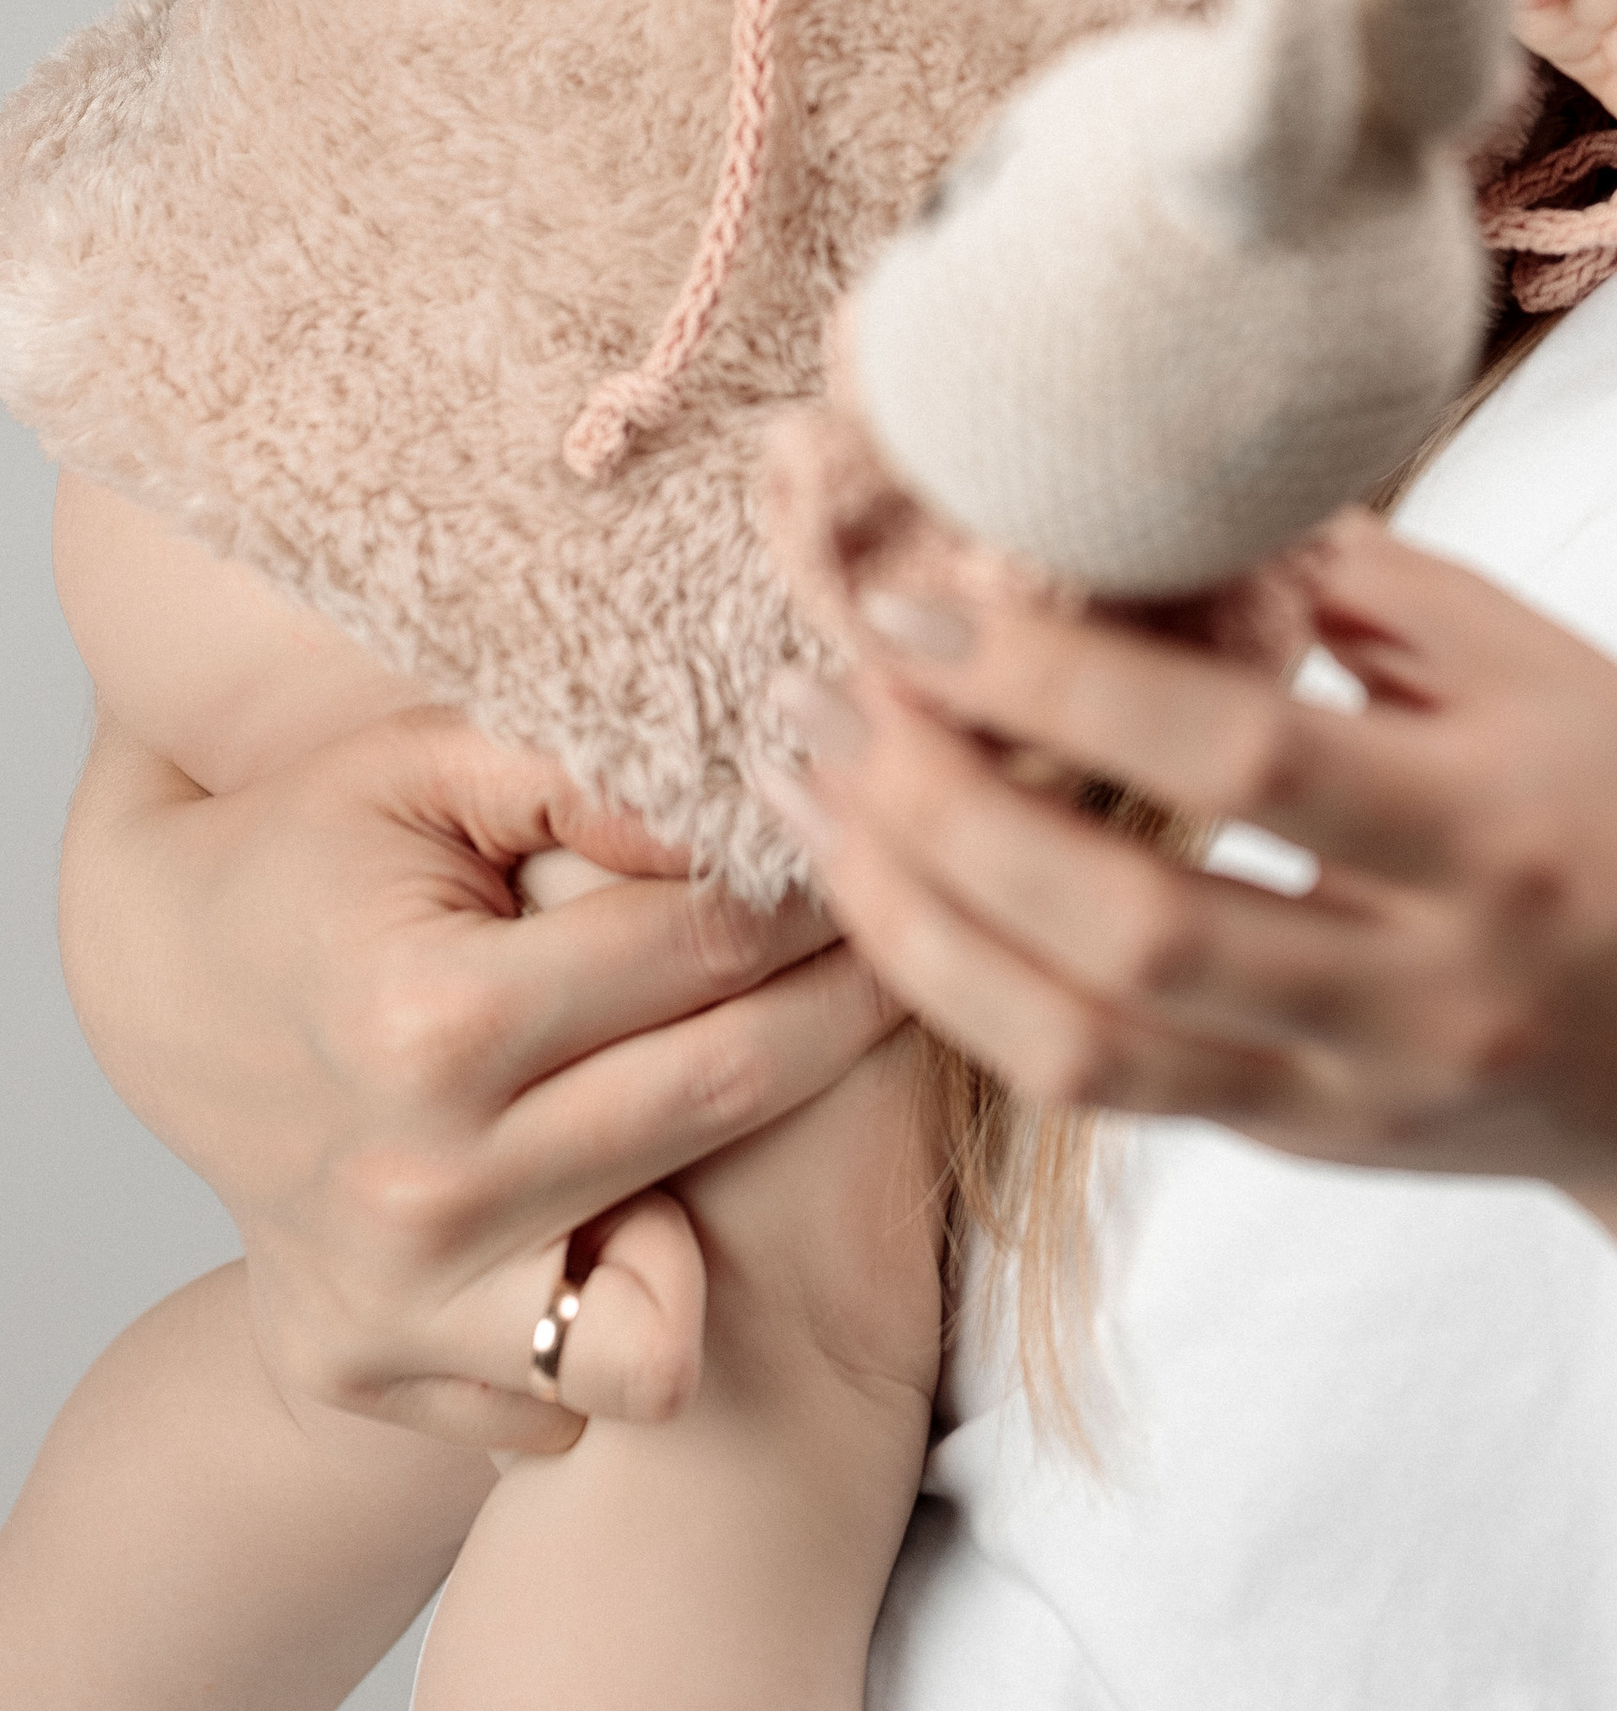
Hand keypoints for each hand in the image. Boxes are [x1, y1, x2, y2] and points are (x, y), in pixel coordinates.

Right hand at [59, 708, 900, 1453]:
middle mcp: (415, 1187)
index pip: (701, 954)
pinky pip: (568, 1402)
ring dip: (731, 1221)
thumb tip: (732, 815)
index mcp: (429, 1020)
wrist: (159, 986)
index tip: (881, 863)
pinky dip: (614, 1318)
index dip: (815, 897)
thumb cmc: (313, 854)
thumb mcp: (426, 764)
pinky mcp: (374, 1376)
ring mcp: (393, 1306)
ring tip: (754, 1113)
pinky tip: (631, 1208)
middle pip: (718, 1103)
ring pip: (662, 1327)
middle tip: (907, 954)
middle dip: (843, 1014)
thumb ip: (579, 777)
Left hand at [753, 510, 1616, 1200]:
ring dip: (921, 918)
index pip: (1246, 755)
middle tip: (826, 688)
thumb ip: (1342, 579)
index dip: (1063, 675)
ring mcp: (1356, 1087)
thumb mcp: (1530, 655)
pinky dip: (977, 993)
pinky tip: (894, 892)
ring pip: (1089, 1043)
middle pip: (1136, 927)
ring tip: (810, 791)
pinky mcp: (1303, 1147)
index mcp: (1496, 825)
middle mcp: (1424, 981)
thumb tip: (1145, 485)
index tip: (918, 592)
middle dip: (947, 808)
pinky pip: (1105, 1090)